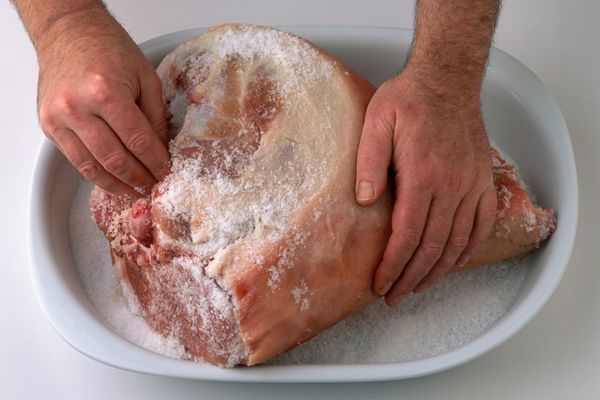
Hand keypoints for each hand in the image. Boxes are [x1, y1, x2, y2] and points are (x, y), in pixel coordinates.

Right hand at [36, 8, 169, 194]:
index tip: (167, 173)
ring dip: (118, 185)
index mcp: (105, 93)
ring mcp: (59, 119)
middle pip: (116, 159)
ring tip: (137, 193)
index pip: (138, 141)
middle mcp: (77, 108)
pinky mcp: (48, 125)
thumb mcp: (146, 77)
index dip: (156, 162)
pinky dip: (97, 176)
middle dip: (140, 179)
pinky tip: (114, 182)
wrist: (68, 31)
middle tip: (155, 187)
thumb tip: (162, 150)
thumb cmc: (108, 48)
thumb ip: (155, 116)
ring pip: (93, 167)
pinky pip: (76, 160)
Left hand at [355, 66, 496, 306]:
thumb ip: (368, 162)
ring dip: (437, 270)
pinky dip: (468, 248)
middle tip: (394, 296)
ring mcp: (471, 184)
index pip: (407, 235)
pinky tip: (453, 262)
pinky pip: (482, 223)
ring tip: (418, 287)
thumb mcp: (375, 122)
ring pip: (457, 241)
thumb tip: (366, 201)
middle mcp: (451, 185)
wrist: (446, 79)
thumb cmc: (408, 99)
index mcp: (422, 175)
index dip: (393, 266)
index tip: (380, 284)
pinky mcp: (482, 180)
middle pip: (431, 246)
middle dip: (410, 277)